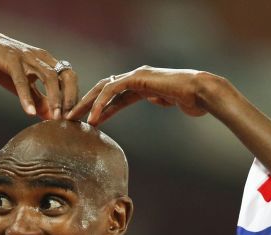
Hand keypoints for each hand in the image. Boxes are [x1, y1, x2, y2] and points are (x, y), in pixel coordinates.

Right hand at [0, 30, 77, 119]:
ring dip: (55, 98)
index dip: (74, 97)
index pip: (70, 78)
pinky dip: (27, 97)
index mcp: (48, 62)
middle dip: (70, 97)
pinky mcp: (11, 60)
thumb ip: (39, 99)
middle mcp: (42, 58)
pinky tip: (29, 112)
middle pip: (66, 75)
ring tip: (55, 118)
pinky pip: (22, 81)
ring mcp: (27, 57)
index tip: (74, 117)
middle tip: (69, 119)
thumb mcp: (25, 85)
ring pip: (49, 77)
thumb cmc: (5, 67)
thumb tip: (52, 118)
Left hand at [67, 67, 221, 125]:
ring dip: (86, 103)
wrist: (202, 92)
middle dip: (85, 104)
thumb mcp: (169, 102)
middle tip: (69, 119)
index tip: (85, 122)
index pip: (112, 96)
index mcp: (141, 85)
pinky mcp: (138, 78)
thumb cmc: (191, 99)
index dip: (97, 109)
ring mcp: (137, 76)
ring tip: (73, 119)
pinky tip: (93, 118)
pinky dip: (101, 103)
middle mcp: (136, 78)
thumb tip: (157, 100)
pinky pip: (114, 90)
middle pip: (103, 90)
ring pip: (103, 88)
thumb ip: (159, 99)